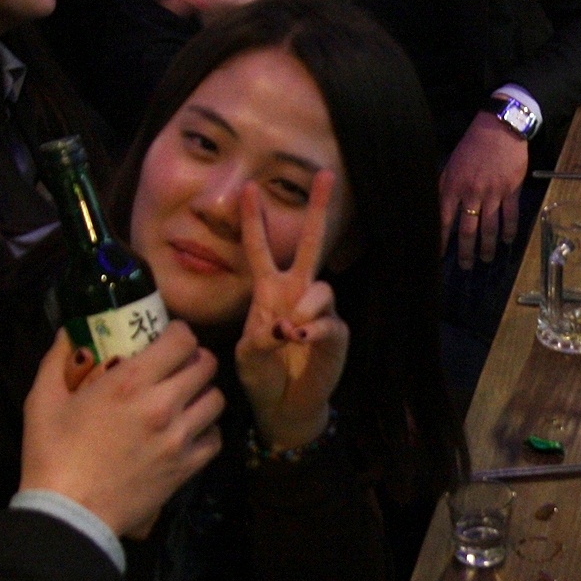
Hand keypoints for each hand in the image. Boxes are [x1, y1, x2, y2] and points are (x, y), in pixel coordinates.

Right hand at [20, 324, 224, 538]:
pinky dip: (207, 430)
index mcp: (129, 382)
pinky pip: (216, 437)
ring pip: (216, 399)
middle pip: (206, 365)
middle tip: (177, 367)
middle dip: (194, 359)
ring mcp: (179, 438)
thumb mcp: (43, 400)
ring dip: (203, 393)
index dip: (178, 333)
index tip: (167, 338)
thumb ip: (58, 359)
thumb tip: (70, 331)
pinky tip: (188, 431)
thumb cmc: (52, 455)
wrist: (69, 514)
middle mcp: (163, 405)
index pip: (182, 339)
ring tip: (185, 399)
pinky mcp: (187, 467)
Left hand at [233, 174, 348, 451]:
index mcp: (268, 291)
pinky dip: (314, 329)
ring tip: (291, 330)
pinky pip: (329, 322)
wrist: (282, 406)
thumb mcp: (245, 355)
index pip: (259, 247)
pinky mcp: (335, 334)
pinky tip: (302, 339)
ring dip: (305, 306)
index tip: (248, 187)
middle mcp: (296, 293)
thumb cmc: (260, 376)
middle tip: (326, 175)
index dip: (253, 219)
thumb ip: (257, 338)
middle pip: (310, 244)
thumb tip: (282, 326)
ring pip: (322, 287)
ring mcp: (318, 312)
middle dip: (317, 210)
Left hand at [438, 112, 529, 267]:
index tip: (439, 255)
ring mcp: (493, 192)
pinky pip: (510, 215)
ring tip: (486, 259)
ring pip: (489, 226)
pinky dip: (509, 230)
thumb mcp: (452, 163)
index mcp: (453, 186)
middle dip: (466, 251)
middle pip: (468, 229)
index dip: (441, 239)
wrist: (500, 128)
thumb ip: (445, 186)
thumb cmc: (473, 145)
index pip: (444, 219)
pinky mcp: (511, 189)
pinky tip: (508, 240)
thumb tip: (437, 207)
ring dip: (488, 246)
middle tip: (465, 266)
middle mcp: (472, 192)